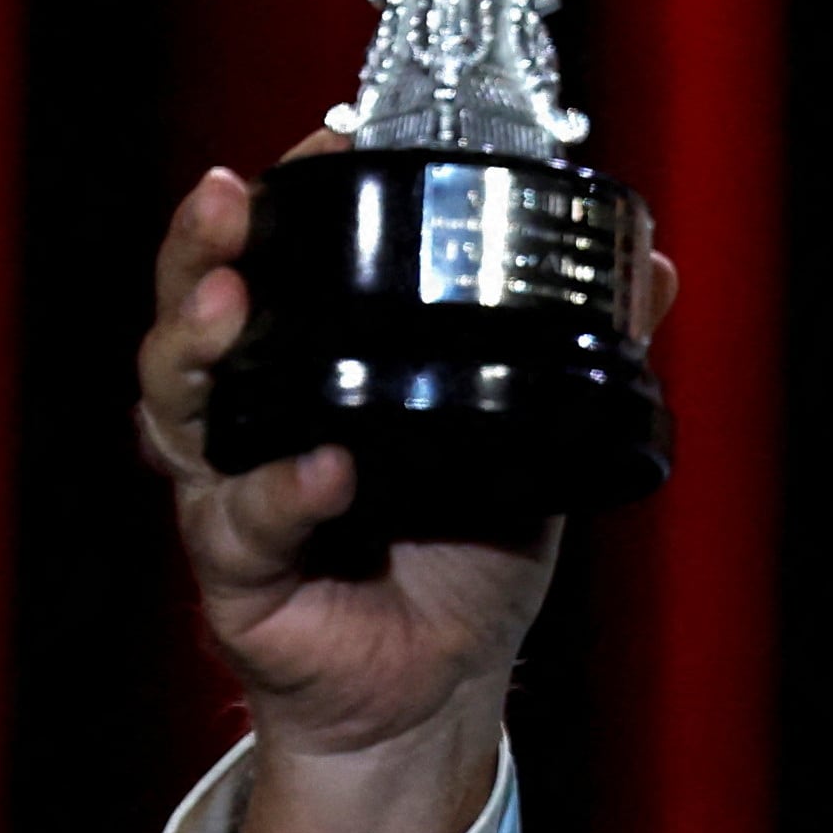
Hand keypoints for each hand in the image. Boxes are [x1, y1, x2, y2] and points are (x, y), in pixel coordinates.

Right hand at [135, 129, 679, 832]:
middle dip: (200, 249)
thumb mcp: (534, 438)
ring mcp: (233, 486)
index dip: (284, 200)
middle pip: (193, 312)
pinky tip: (323, 469)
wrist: (440, 689)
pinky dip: (283, 491)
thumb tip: (654, 264)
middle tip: (228, 203)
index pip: (277, 263)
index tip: (320, 143)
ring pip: (178, 402)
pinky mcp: (238, 569)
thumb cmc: (468, 559)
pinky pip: (242, 521)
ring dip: (196, 346)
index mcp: (317, 370)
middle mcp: (257, 415)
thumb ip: (579, 351)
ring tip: (231, 306)